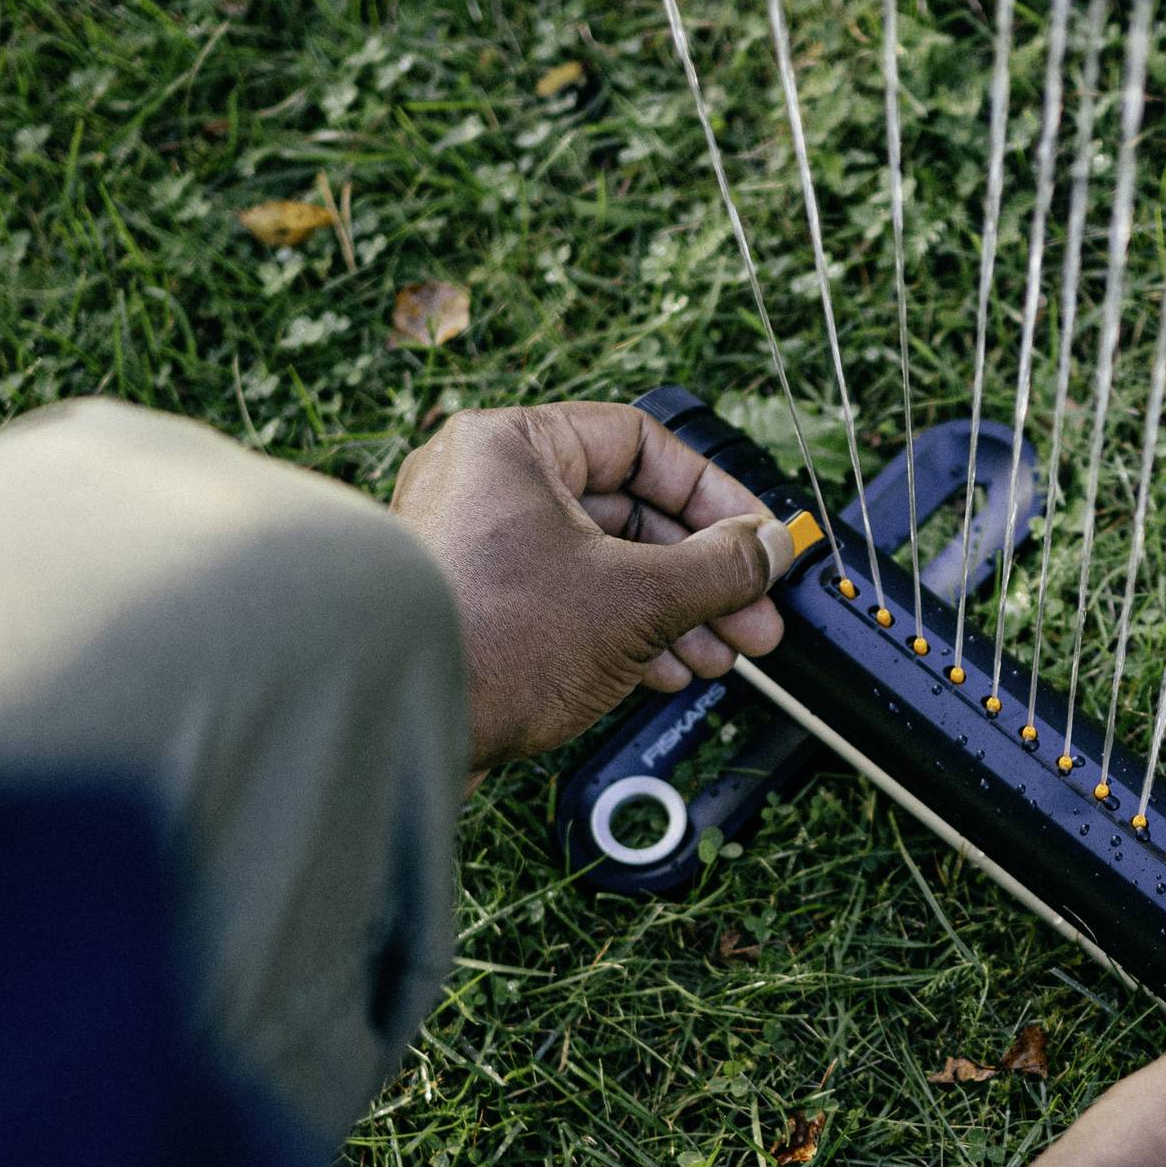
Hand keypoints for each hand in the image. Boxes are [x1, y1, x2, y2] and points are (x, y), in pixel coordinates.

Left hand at [390, 400, 798, 767]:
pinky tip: (667, 669)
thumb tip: (771, 548)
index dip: (715, 497)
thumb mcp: (636, 598)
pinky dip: (623, 632)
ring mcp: (478, 549)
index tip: (760, 540)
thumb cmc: (492, 640)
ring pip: (601, 564)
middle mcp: (488, 486)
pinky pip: (566, 603)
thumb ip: (717, 567)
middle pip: (627, 512)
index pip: (641, 446)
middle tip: (754, 615)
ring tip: (722, 653)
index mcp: (514, 446)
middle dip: (701, 572)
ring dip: (672, 611)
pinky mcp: (476, 609)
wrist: (395, 720)